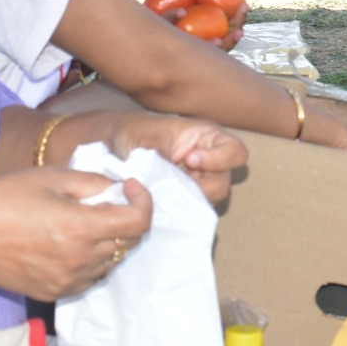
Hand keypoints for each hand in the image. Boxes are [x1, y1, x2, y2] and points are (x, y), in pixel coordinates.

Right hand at [0, 167, 153, 300]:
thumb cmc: (2, 199)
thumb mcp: (50, 177)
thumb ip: (92, 183)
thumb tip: (118, 189)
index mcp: (81, 227)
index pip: (138, 222)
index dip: (143, 201)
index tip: (130, 187)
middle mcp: (81, 259)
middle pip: (128, 242)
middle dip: (126, 217)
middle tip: (104, 200)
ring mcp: (69, 280)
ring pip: (111, 261)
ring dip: (108, 240)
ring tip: (81, 221)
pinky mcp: (56, 292)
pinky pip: (90, 276)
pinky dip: (90, 259)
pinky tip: (67, 242)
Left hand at [100, 110, 247, 205]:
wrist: (110, 145)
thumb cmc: (131, 133)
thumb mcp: (149, 141)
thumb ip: (168, 163)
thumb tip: (175, 189)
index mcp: (206, 137)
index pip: (236, 151)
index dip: (219, 159)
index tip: (190, 160)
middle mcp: (209, 161)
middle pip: (224, 182)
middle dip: (199, 186)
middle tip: (171, 182)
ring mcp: (198, 183)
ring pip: (209, 201)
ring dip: (187, 200)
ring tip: (161, 191)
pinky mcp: (185, 199)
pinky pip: (192, 211)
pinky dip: (178, 211)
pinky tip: (160, 203)